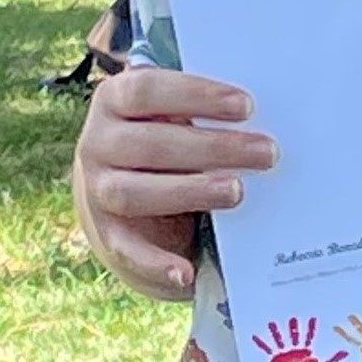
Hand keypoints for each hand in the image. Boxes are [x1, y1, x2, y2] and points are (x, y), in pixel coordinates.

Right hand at [72, 65, 277, 298]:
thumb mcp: (174, 110)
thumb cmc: (164, 130)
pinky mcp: (105, 232)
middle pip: (151, 144)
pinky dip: (155, 263)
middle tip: (266, 152)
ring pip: (135, 193)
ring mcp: (95, 189)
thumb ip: (203, 107)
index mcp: (115, 98)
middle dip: (213, 148)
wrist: (119, 179)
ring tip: (238, 192)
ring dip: (190, 192)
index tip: (247, 106)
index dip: (197, 95)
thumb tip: (265, 110)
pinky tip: (186, 272)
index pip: (148, 89)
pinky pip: (126, 250)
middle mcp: (97, 142)